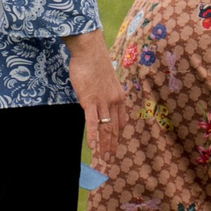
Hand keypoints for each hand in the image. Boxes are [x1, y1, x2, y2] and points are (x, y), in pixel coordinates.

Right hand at [68, 30, 122, 164]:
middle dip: (113, 146)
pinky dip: (93, 136)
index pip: (121, 121)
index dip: (118, 135)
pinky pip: (92, 122)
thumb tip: (101, 99)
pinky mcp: (89, 101)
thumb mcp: (106, 80)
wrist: (90, 50)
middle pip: (114, 129)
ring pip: (105, 128)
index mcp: (119, 97)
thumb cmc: (95, 63)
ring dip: (105, 145)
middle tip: (111, 160)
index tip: (116, 145)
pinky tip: (93, 147)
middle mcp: (114, 101)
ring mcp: (102, 102)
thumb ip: (106, 92)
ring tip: (104, 158)